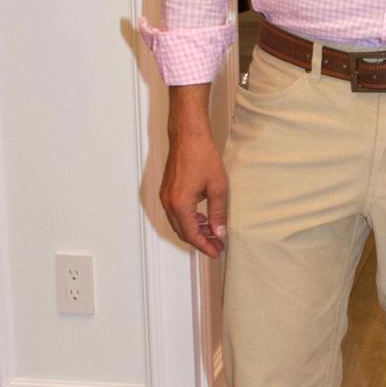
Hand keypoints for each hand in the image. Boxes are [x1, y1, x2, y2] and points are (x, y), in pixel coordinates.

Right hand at [160, 114, 227, 258]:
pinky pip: (176, 212)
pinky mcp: (167, 190)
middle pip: (183, 232)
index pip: (192, 235)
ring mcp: (165, 197)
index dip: (205, 246)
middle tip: (217, 245)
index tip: (217, 251)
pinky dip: (188, 219)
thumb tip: (220, 232)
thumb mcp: (217, 186)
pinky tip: (201, 217)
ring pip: (178, 223)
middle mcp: (168, 203)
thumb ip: (218, 212)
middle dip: (200, 240)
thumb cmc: (203, 156)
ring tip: (212, 232)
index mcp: (180, 205)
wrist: (189, 135)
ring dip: (194, 230)